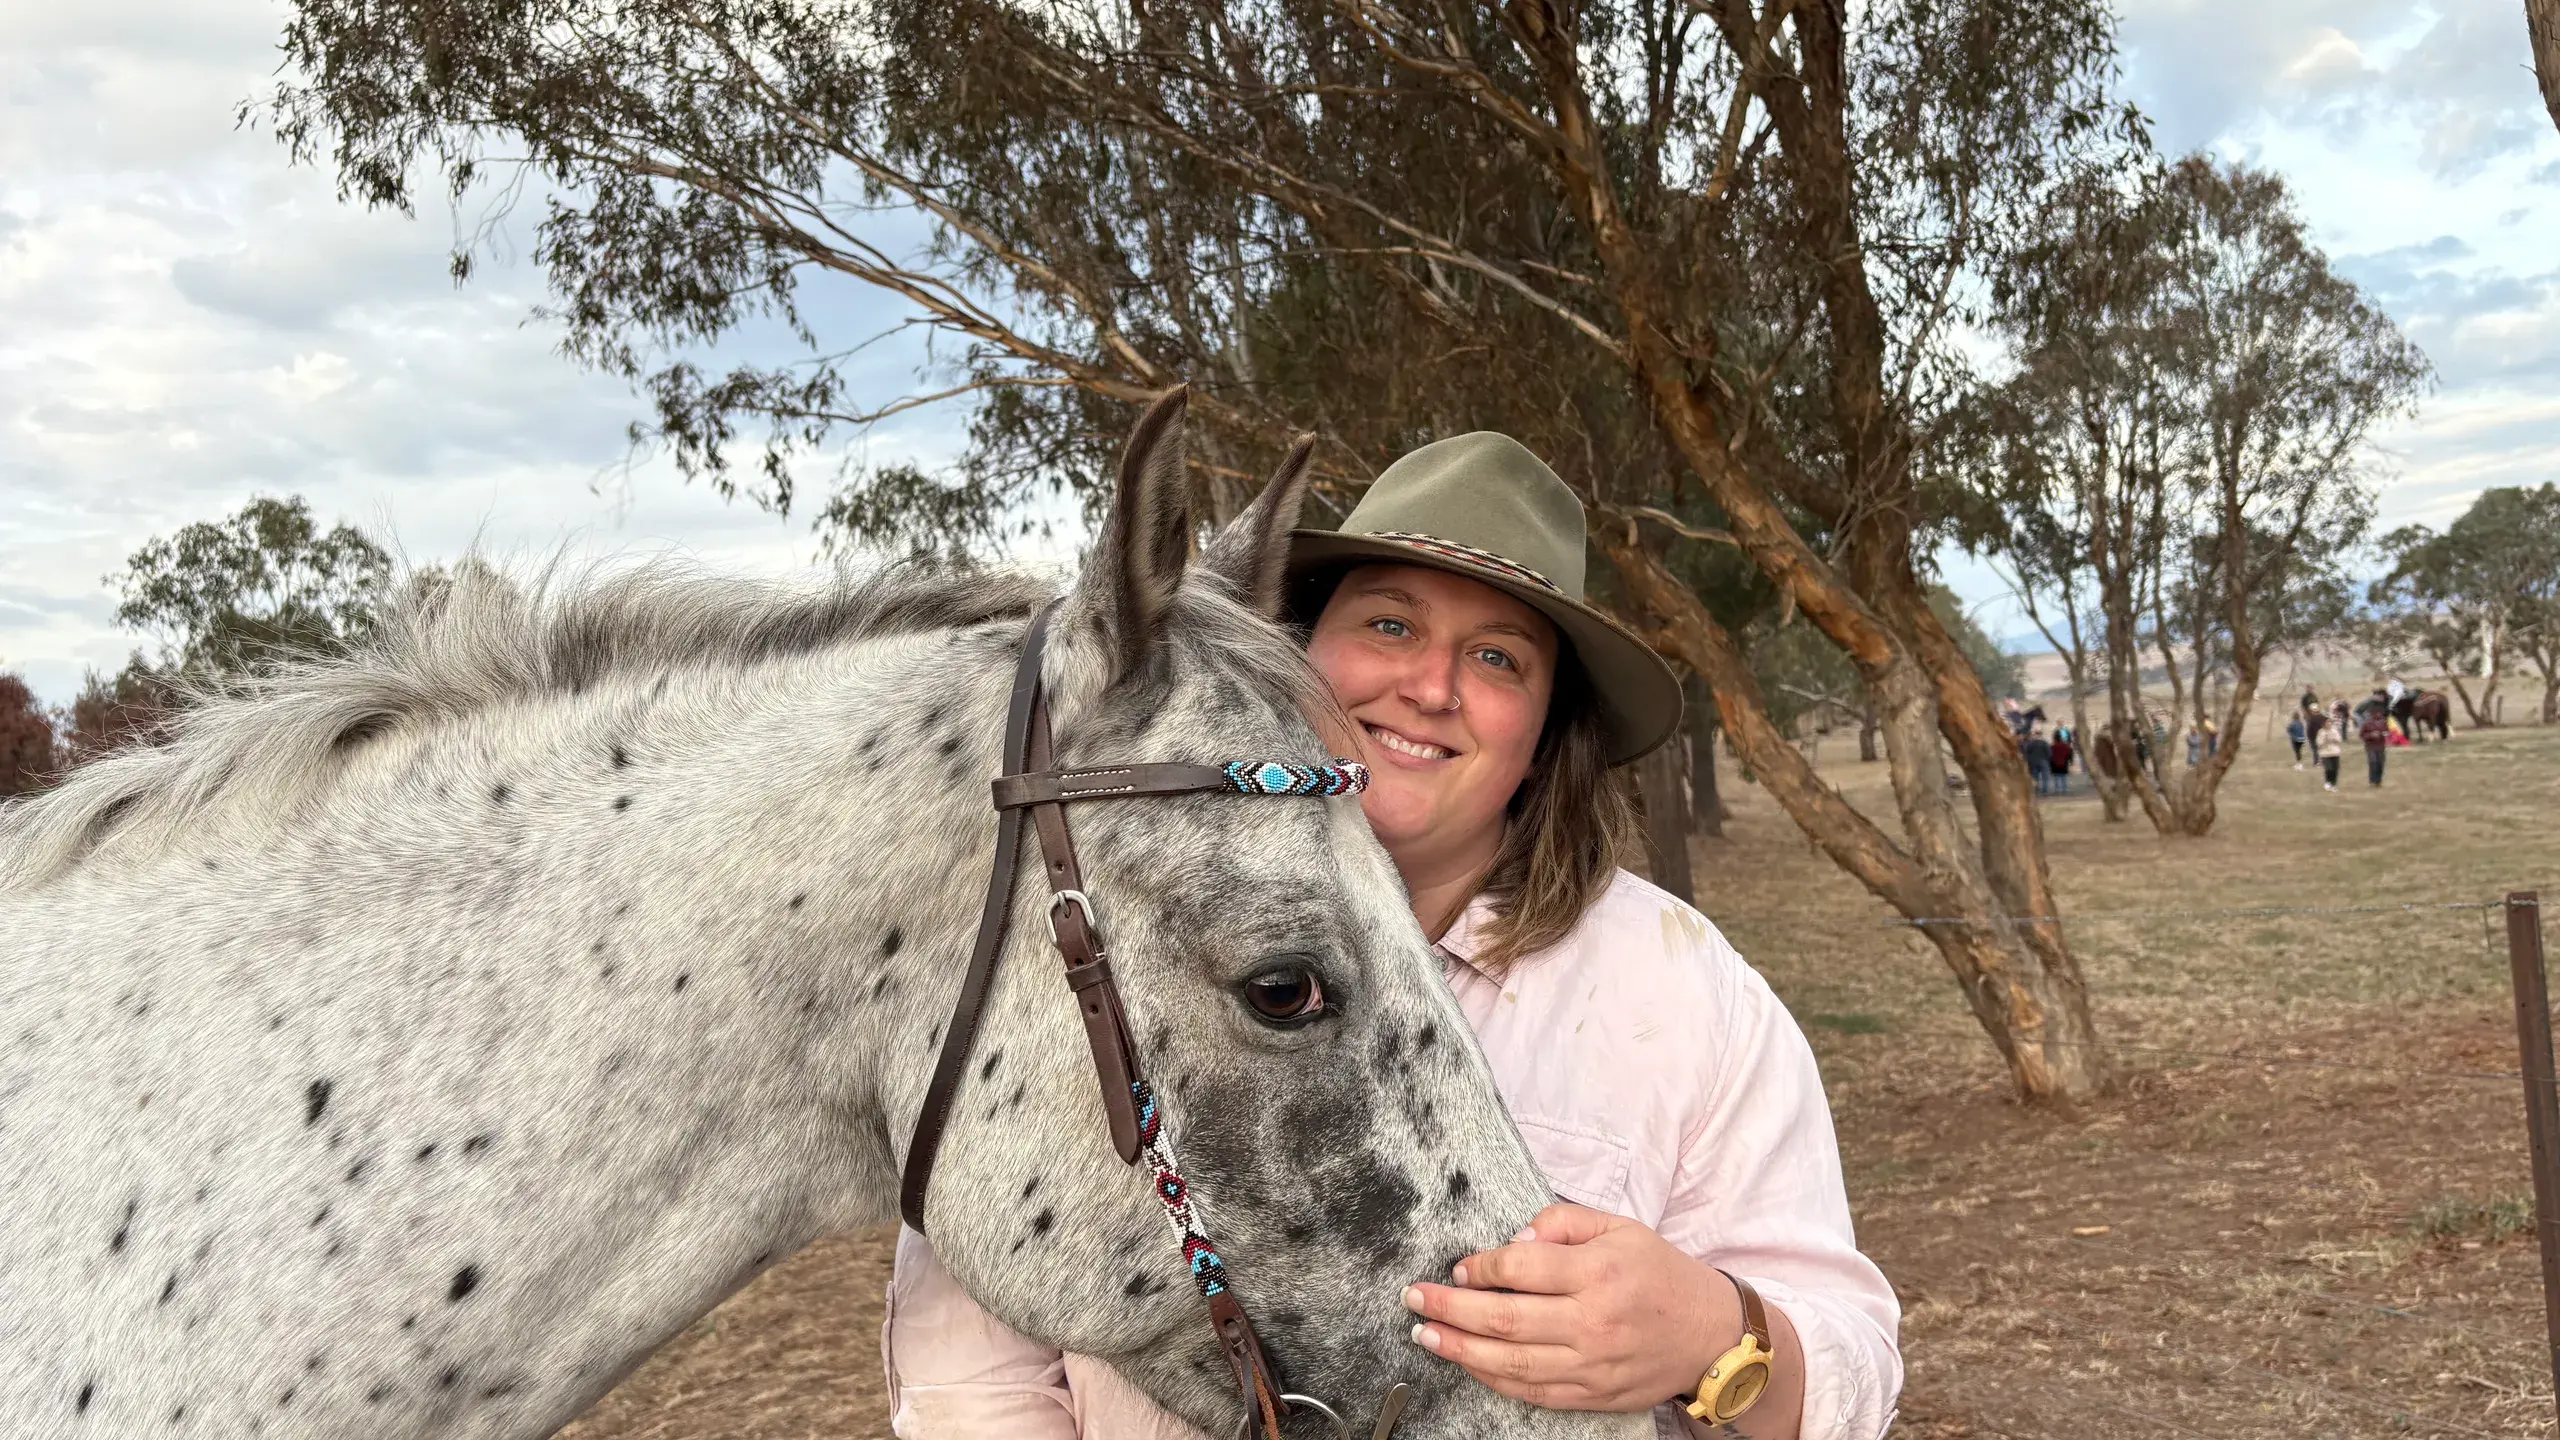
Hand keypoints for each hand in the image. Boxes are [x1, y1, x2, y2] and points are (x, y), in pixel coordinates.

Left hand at [1400, 1202, 1735, 1411]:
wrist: (1712, 1336)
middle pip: (1505, 1319)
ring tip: (1425, 1336)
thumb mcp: (1620, 1228)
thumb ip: (1563, 1222)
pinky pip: (1533, 1392)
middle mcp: (1592, 1321)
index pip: (1521, 1268)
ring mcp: (1591, 1364)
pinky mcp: (1593, 1394)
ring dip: (1460, 1350)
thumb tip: (1513, 1241)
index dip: (1481, 1268)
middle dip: (1449, 1309)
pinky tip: (1468, 1364)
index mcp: (1598, 1272)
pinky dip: (1494, 1380)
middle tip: (1415, 1300)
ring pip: (1511, 1362)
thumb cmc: (1661, 1275)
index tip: (1458, 1268)